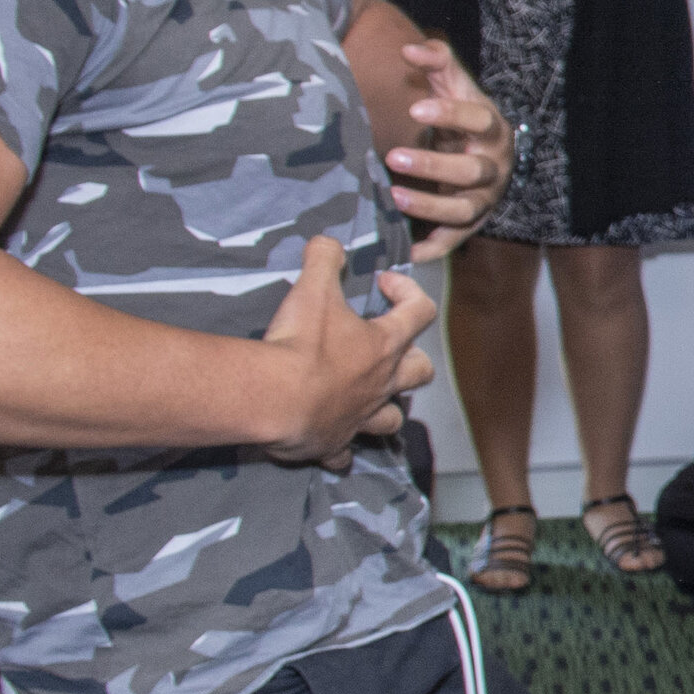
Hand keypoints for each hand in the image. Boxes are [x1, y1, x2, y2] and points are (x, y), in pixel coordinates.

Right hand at [256, 239, 435, 463]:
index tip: (384, 283)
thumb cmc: (300, 344)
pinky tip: (331, 443)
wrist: (273, 399)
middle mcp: (381, 383)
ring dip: (386, 407)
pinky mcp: (332, 443)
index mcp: (384, 345)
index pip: (420, 311)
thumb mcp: (312, 289)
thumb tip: (328, 241)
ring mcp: (360, 417)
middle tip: (387, 346)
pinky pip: (343, 452)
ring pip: (392, 418)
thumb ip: (324, 259)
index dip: (408, 291)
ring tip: (371, 397)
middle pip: (420, 372)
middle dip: (412, 359)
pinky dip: (340, 448)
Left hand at [384, 40, 513, 260]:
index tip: (416, 108)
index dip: (451, 115)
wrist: (480, 152)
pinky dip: (431, 248)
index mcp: (491, 130)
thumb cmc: (459, 117)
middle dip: (433, 166)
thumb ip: (436, 61)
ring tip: (393, 197)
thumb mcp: (453, 85)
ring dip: (429, 206)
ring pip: (463, 209)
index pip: (479, 120)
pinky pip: (453, 241)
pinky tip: (404, 250)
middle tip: (392, 156)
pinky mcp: (470, 224)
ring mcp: (484, 200)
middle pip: (472, 170)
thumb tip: (409, 50)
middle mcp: (494, 167)